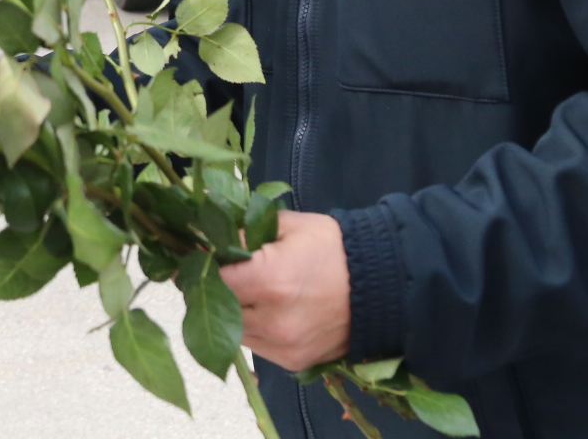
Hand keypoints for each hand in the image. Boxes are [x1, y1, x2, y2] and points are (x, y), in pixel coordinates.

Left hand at [219, 209, 350, 371]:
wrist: (383, 287)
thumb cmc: (336, 249)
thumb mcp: (290, 225)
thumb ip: (246, 231)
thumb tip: (209, 238)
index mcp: (269, 279)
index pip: (212, 278)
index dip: (204, 266)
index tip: (205, 256)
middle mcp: (272, 319)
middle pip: (218, 308)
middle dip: (214, 290)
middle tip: (222, 273)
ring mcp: (282, 346)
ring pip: (233, 331)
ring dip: (231, 313)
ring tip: (247, 292)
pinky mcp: (292, 362)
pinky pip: (255, 346)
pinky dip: (253, 329)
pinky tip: (266, 311)